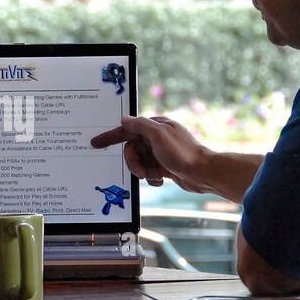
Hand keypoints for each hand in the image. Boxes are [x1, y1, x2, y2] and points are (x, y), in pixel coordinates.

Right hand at [89, 115, 212, 192]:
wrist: (203, 174)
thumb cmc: (183, 153)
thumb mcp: (158, 135)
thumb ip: (140, 125)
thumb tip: (124, 119)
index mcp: (155, 127)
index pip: (127, 129)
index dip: (110, 136)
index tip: (96, 142)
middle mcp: (157, 138)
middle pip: (132, 150)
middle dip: (134, 163)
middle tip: (141, 172)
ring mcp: (160, 153)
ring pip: (139, 163)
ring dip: (144, 172)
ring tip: (156, 176)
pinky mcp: (165, 166)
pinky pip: (148, 172)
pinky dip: (152, 178)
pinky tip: (162, 179)